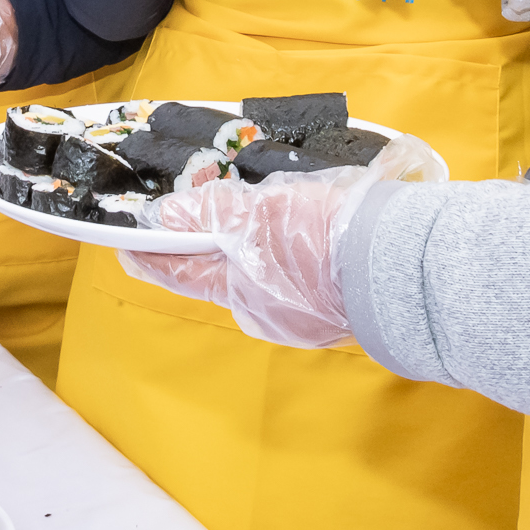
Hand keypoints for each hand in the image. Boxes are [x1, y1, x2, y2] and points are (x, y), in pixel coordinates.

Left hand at [118, 135, 439, 348]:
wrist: (402, 269)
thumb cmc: (330, 237)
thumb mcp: (263, 211)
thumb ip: (214, 212)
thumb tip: (169, 217)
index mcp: (240, 289)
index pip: (180, 271)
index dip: (152, 255)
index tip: (126, 246)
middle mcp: (265, 311)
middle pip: (223, 274)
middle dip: (214, 245)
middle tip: (205, 211)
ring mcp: (302, 317)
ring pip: (264, 276)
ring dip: (260, 249)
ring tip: (271, 215)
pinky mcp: (336, 312)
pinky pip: (300, 282)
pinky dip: (294, 259)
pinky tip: (312, 236)